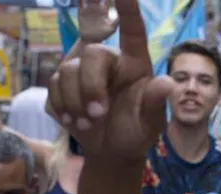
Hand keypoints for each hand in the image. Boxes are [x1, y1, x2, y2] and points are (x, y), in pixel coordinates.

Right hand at [48, 0, 173, 162]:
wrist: (112, 151)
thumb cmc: (136, 132)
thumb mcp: (151, 123)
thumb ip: (156, 102)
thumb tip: (167, 83)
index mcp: (135, 63)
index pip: (133, 31)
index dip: (128, 9)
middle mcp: (109, 62)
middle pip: (91, 55)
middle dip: (90, 87)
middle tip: (97, 115)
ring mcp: (83, 71)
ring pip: (67, 71)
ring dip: (75, 102)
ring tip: (88, 123)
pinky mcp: (63, 85)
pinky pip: (52, 86)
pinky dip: (62, 107)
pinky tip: (73, 121)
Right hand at [77, 0, 118, 43]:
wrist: (91, 40)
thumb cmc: (103, 35)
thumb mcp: (111, 29)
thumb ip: (116, 21)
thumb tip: (119, 14)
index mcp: (104, 10)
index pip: (107, 0)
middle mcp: (96, 8)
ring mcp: (89, 9)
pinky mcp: (81, 11)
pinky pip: (80, 2)